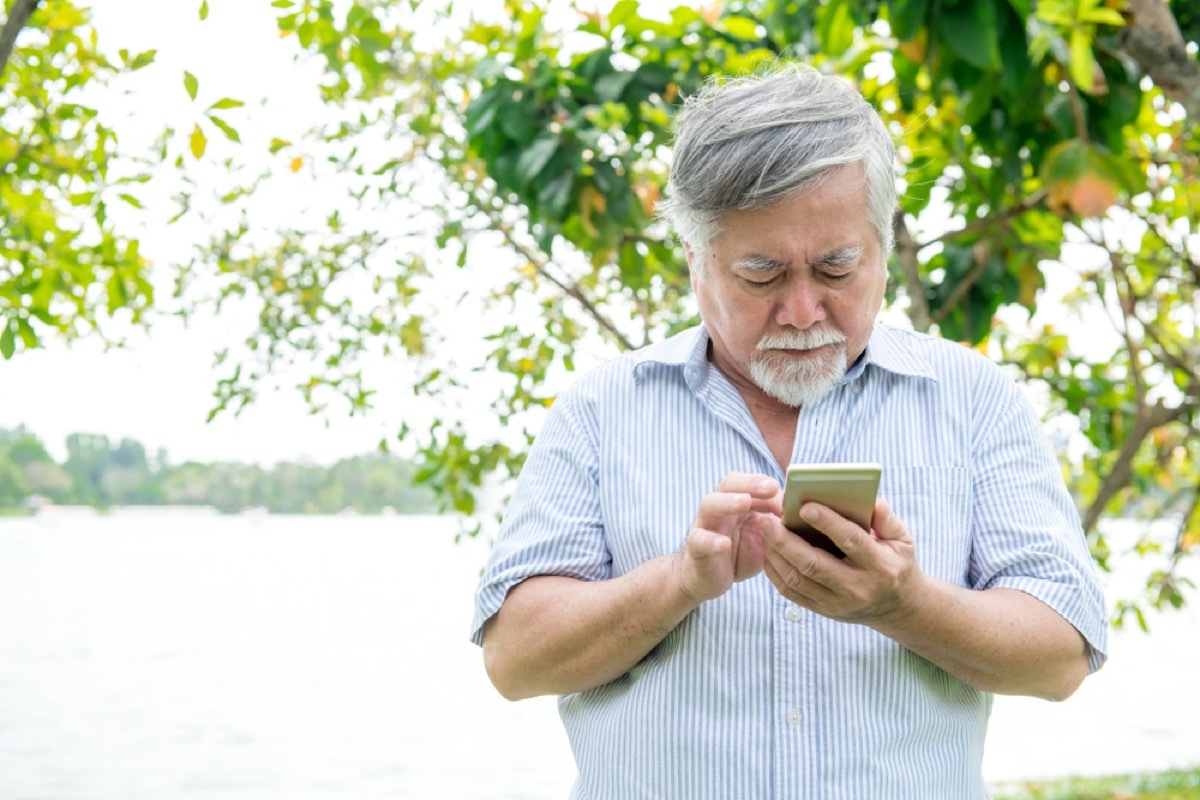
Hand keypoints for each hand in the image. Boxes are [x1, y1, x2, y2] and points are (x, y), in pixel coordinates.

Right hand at [674, 473, 780, 603]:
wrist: (708, 578)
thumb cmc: (739, 552)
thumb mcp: (764, 537)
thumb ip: (778, 524)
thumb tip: (802, 513)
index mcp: (737, 502)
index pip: (750, 483)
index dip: (769, 485)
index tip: (789, 491)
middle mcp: (720, 508)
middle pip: (729, 484)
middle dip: (750, 483)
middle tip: (770, 487)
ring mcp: (705, 525)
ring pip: (710, 505)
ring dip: (727, 502)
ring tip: (743, 503)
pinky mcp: (695, 548)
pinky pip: (699, 539)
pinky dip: (711, 540)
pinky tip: (723, 544)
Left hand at [764, 498, 922, 623]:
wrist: (897, 607)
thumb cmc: (896, 563)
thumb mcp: (903, 540)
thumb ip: (887, 520)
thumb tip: (872, 502)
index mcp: (880, 566)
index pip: (851, 541)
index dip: (827, 523)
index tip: (804, 505)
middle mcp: (858, 588)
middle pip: (814, 564)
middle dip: (786, 541)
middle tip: (767, 520)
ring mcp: (838, 603)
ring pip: (798, 580)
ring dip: (776, 555)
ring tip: (763, 531)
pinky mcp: (824, 611)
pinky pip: (792, 593)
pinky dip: (775, 572)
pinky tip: (768, 552)